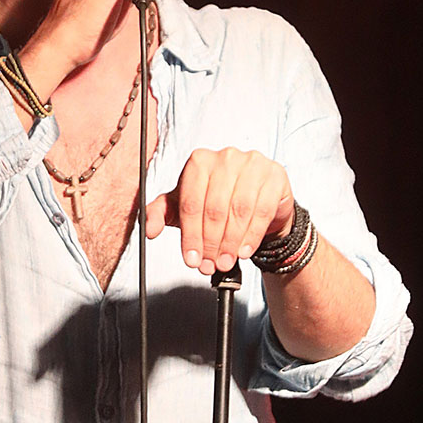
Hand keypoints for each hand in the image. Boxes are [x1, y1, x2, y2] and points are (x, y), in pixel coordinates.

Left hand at [146, 148, 295, 274]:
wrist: (257, 201)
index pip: (190, 202)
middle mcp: (225, 157)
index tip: (190, 258)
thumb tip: (148, 230)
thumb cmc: (217, 202)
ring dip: (230, 243)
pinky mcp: (274, 175)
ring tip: (225, 262)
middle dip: (210, 243)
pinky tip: (243, 250)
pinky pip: (262, 210)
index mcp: (199, 161)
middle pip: (214, 208)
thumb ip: (160, 214)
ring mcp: (252, 164)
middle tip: (209, 264)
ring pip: (238, 210)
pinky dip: (251, 236)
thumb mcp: (184, 207)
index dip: (190, 235)